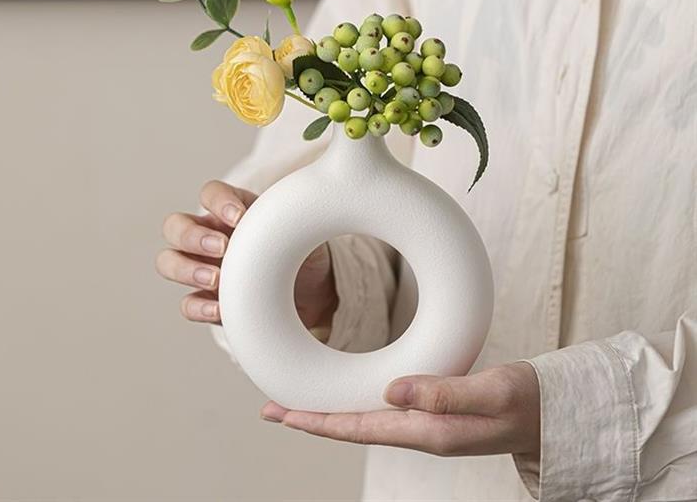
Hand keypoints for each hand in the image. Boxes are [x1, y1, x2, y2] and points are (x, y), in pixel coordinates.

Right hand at [156, 180, 337, 328]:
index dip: (219, 202)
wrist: (315, 294)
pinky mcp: (209, 302)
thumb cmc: (302, 252)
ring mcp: (204, 269)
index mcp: (232, 209)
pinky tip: (220, 309)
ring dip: (186, 269)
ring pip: (169, 262)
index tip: (240, 218)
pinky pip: (187, 304)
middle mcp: (210, 236)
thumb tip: (273, 222)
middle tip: (222, 248)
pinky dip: (199, 307)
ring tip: (217, 279)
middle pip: (175, 226)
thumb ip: (284, 220)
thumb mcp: (298, 230)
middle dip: (191, 236)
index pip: (211, 193)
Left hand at [260, 362, 539, 458]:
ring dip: (329, 411)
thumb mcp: (493, 392)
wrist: (552, 416)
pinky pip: (383, 411)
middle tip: (271, 408)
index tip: (281, 414)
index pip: (358, 428)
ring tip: (298, 401)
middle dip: (310, 419)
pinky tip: (350, 394)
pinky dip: (356, 404)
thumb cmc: (527, 403)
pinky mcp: (434, 414)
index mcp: (428, 431)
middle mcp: (421, 432)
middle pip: (352, 427)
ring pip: (364, 420)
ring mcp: (426, 425)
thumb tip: (390, 391)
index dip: (317, 422)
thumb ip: (446, 392)